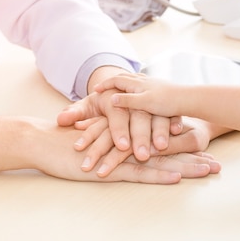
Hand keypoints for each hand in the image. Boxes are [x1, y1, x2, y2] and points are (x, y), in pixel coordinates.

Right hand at [0, 117, 219, 183]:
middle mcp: (130, 143)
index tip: (208, 154)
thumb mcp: (98, 145)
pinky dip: (157, 175)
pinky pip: (138, 172)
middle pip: (169, 152)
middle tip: (219, 165)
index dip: (185, 149)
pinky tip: (175, 177)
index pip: (163, 144)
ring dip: (185, 166)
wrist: (43, 140)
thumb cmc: (69, 145)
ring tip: (208, 170)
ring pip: (160, 160)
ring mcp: (122, 154)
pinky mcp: (110, 166)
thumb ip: (114, 146)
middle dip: (195, 158)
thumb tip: (128, 152)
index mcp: (130, 139)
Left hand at [57, 89, 182, 161]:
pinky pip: (169, 114)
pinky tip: (179, 131)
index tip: (123, 146)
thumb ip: (76, 112)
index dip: (119, 131)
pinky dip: (174, 121)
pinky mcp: (160, 106)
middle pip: (137, 119)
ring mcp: (148, 102)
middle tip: (143, 156)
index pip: (116, 116)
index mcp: (112, 99)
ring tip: (162, 147)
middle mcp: (131, 99)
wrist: (121, 84)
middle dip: (141, 138)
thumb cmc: (102, 100)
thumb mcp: (88, 105)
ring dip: (159, 132)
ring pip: (155, 117)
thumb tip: (61, 120)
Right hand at [96, 73, 185, 117]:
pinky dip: (134, 86)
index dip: (105, 85)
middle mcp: (144, 81)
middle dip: (111, 82)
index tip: (95, 90)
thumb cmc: (167, 102)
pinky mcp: (160, 88)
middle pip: (124, 77)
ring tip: (116, 88)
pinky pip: (142, 84)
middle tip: (102, 87)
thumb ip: (128, 101)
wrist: (188, 99)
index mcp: (137, 83)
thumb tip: (111, 99)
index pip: (116, 80)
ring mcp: (153, 83)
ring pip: (133, 79)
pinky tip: (137, 91)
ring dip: (122, 82)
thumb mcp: (144, 103)